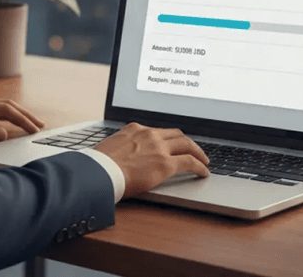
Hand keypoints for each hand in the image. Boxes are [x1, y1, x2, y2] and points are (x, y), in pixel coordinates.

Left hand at [0, 94, 46, 149]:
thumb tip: (5, 134)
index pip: (7, 110)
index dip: (22, 120)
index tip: (35, 130)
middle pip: (8, 106)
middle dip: (25, 115)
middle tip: (41, 125)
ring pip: (2, 108)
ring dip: (18, 115)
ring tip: (31, 124)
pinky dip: (7, 118)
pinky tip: (11, 125)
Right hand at [93, 123, 209, 199]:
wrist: (99, 172)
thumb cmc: (99, 166)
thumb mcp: (109, 149)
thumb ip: (121, 149)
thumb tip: (119, 158)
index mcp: (134, 129)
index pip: (157, 131)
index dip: (168, 138)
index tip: (171, 143)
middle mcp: (149, 134)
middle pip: (176, 134)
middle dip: (186, 142)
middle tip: (192, 149)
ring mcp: (159, 148)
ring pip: (187, 145)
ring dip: (197, 152)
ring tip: (203, 160)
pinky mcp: (166, 164)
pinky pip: (190, 162)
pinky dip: (200, 166)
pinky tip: (204, 172)